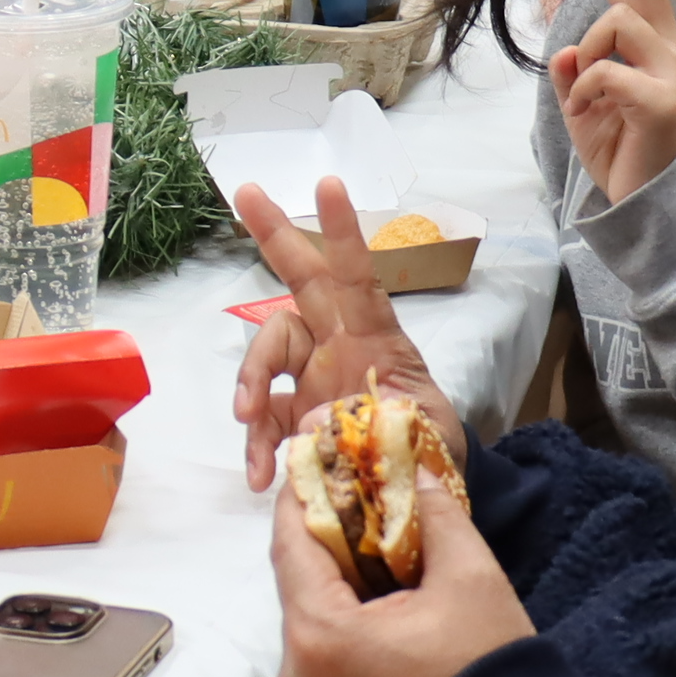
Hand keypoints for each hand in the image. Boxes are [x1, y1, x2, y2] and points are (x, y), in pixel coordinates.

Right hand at [228, 177, 453, 490]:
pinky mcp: (291, 415)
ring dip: (249, 382)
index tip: (329, 185)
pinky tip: (258, 475)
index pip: (357, 277)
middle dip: (274, 234)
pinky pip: (261, 420)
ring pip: (265, 355)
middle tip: (246, 190)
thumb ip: (383, 422)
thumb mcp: (427, 433)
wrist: (416, 491)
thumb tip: (326, 419)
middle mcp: (337, 343)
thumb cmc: (429, 448)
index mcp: (375, 336)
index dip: (342, 234)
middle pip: (300, 282)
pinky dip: (254, 446)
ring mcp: (310, 377)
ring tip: (248, 422)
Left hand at [268, 463, 528, 676]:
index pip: (291, 548)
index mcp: (319, 635)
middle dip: (329, 557)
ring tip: (381, 586)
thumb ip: (436, 516)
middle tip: (360, 520)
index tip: (312, 468)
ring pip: (308, 640)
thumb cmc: (488, 670)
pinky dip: (339, 656)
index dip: (301, 502)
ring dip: (337, 609)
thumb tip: (417, 473)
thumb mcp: (471, 579)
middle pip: (299, 597)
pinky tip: (381, 641)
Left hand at [551, 0, 675, 205]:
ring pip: (615, 22)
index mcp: (651, 45)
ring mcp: (672, 73)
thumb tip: (564, 36)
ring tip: (586, 97)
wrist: (645, 200)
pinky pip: (606, 72)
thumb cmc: (619, 148)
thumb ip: (574, 66)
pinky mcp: (664, 101)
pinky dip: (584, 93)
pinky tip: (588, 117)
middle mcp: (669, 49)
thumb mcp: (582, 100)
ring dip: (586, 54)